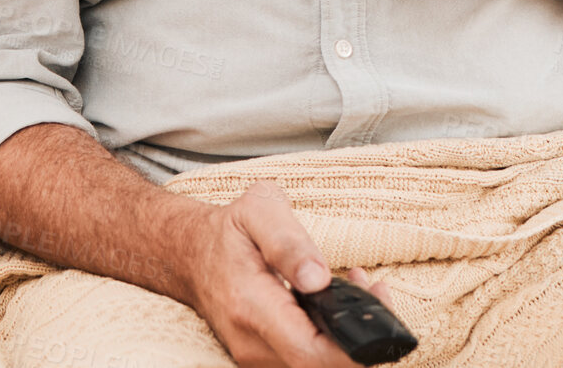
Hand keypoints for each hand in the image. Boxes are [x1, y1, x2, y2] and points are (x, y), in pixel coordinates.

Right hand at [178, 181, 397, 366]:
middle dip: (359, 337)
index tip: (374, 313)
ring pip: (316, 367)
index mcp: (251, 307)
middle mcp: (252, 345)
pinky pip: (305, 361)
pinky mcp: (263, 360)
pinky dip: (329, 340)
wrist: (188, 254)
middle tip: (372, 288)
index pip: (311, 354)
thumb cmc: (227, 230)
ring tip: (354, 287)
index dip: (352, 350)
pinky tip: (333, 305)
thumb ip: (289, 242)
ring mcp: (256, 358)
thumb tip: (319, 280)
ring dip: (345, 338)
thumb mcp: (258, 210)